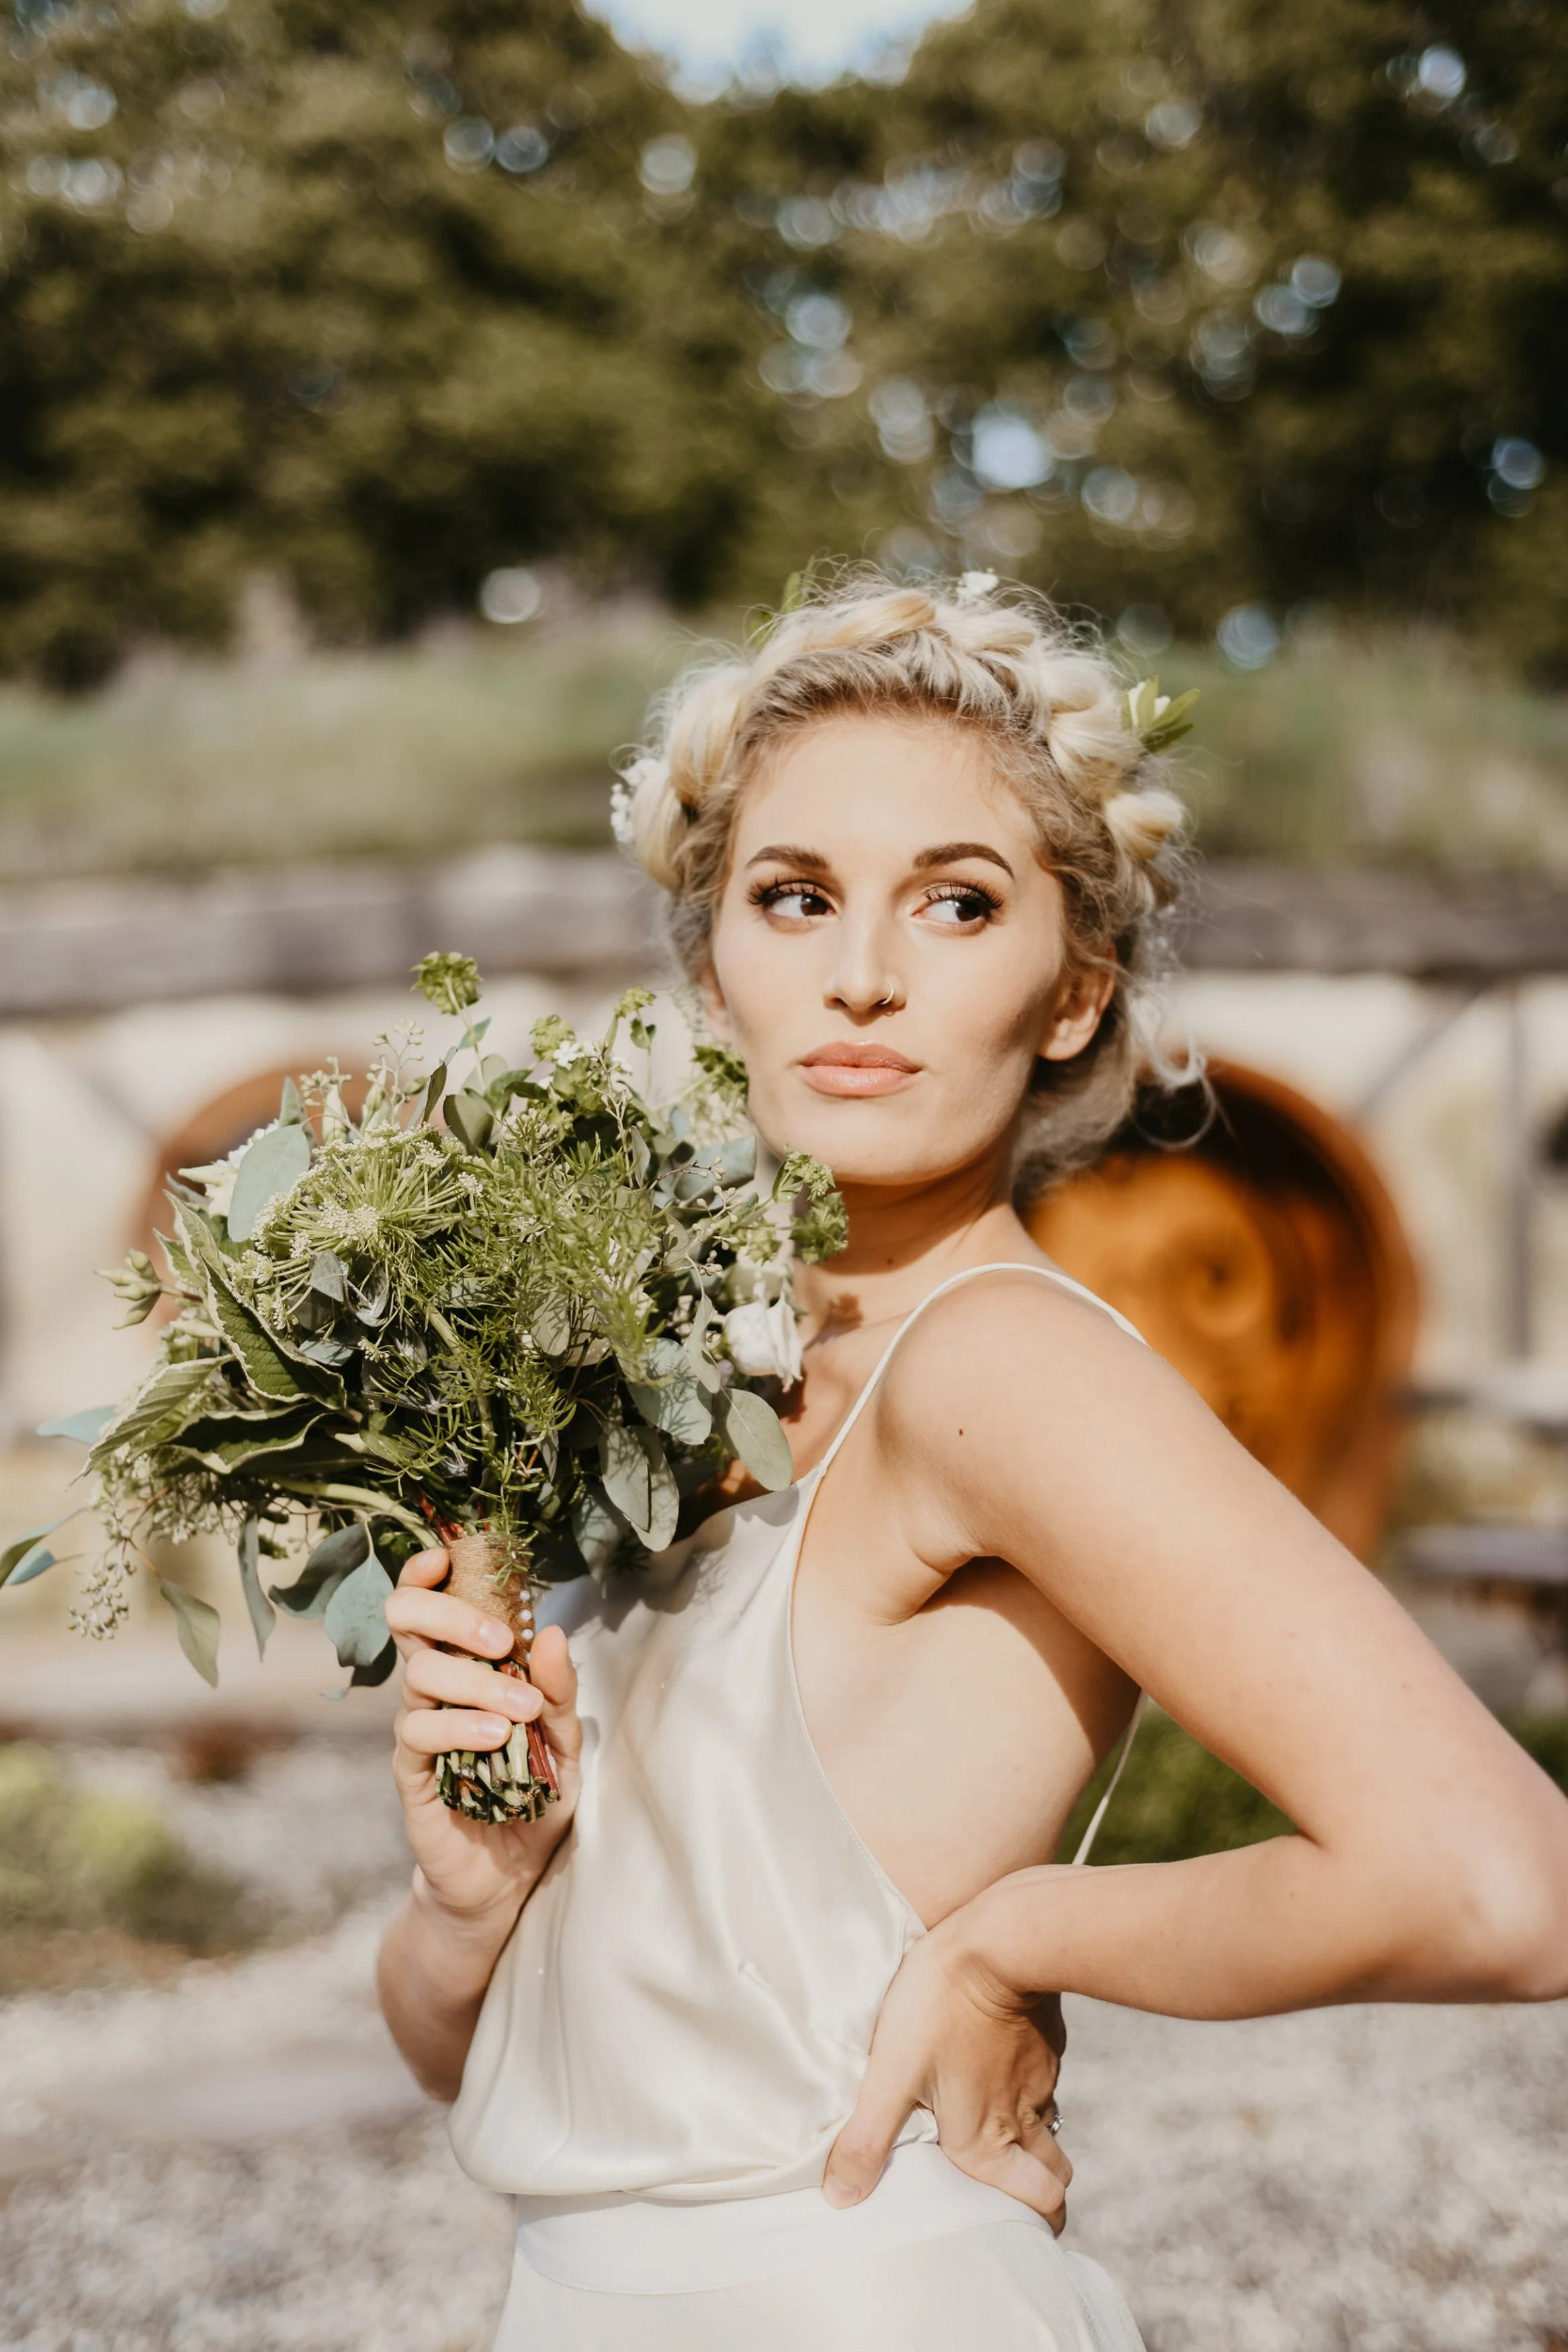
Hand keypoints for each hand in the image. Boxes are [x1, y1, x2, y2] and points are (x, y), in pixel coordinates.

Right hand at [385, 1547, 582, 1928]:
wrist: (509, 1877)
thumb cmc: (534, 1798)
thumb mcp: (564, 1742)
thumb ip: (559, 1691)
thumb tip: (553, 1634)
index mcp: (464, 1665)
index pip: (428, 1603)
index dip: (426, 1572)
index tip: (447, 1555)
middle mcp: (433, 1689)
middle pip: (407, 1621)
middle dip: (449, 1613)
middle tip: (502, 1640)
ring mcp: (417, 1729)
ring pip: (418, 1676)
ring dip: (474, 1681)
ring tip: (520, 1710)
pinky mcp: (410, 1773)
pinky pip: (417, 1733)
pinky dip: (458, 1726)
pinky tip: (495, 1736)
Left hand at [824, 1924, 1070, 2230]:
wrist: (1002, 1937)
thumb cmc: (940, 2005)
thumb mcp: (892, 2072)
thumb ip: (868, 2138)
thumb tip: (841, 2197)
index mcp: (988, 2138)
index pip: (1040, 2204)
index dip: (1036, 2223)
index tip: (1018, 2230)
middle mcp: (1022, 2117)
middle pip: (1054, 2176)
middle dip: (1042, 2192)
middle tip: (1016, 2192)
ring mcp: (1040, 2077)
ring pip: (1048, 2125)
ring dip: (1030, 2138)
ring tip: (996, 2131)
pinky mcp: (1045, 2039)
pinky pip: (1043, 2078)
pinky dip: (1025, 2086)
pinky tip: (994, 2066)